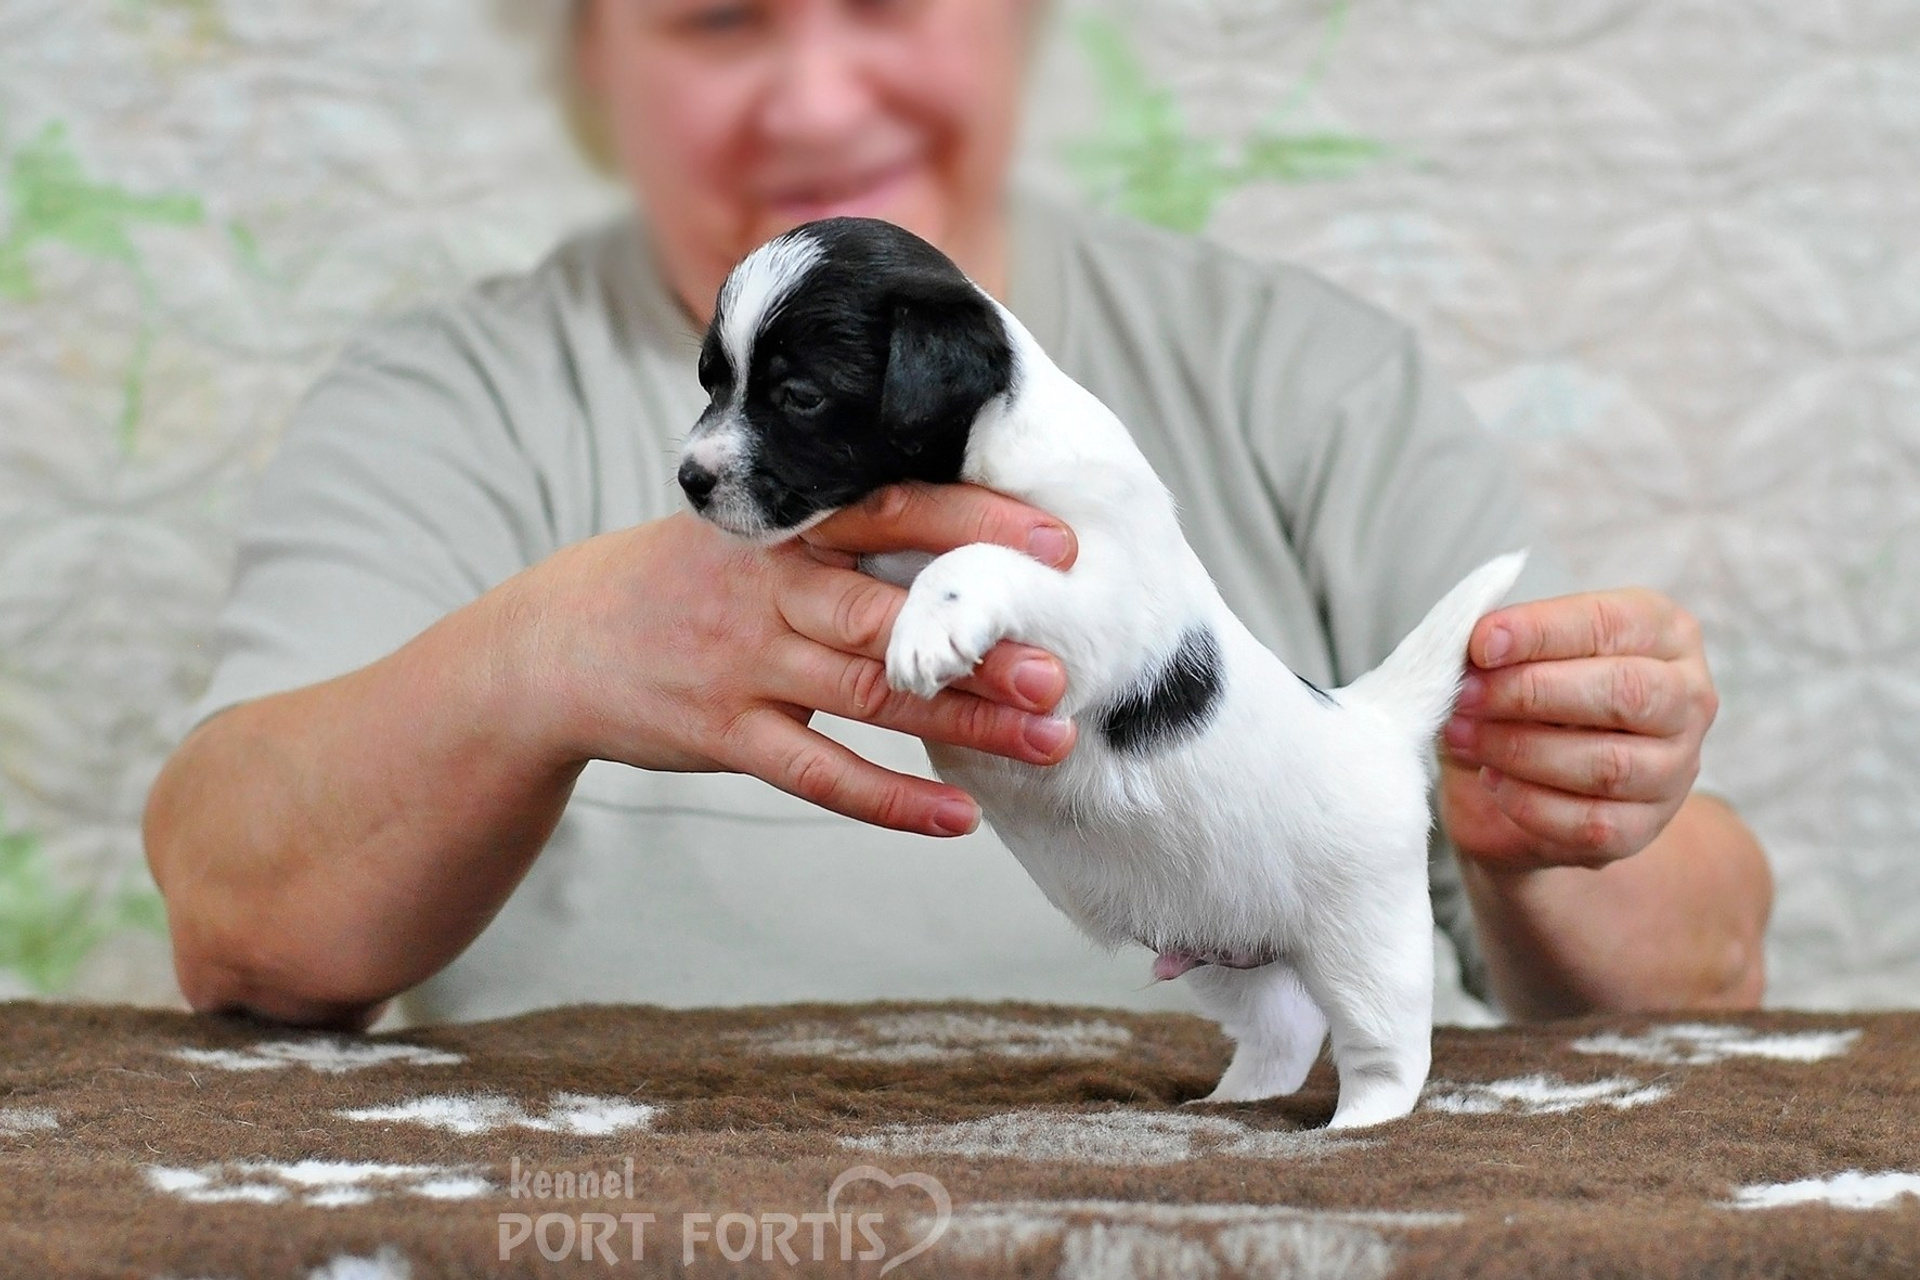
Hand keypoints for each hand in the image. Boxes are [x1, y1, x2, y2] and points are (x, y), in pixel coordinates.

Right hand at [503, 484, 1078, 837]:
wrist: (550, 646)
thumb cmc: (678, 583)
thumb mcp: (740, 532)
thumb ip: (830, 526)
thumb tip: (958, 521)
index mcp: (780, 527)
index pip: (887, 509)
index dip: (973, 523)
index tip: (1057, 546)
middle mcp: (764, 588)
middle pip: (887, 611)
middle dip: (979, 638)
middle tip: (1061, 661)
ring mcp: (741, 664)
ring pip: (869, 694)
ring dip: (964, 719)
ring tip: (1048, 738)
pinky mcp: (721, 733)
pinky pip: (817, 773)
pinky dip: (890, 800)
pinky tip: (959, 818)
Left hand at [1438, 589, 1717, 871]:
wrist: (1529, 781)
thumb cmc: (1530, 695)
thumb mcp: (1519, 655)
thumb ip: (1504, 646)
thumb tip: (1476, 648)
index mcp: (1664, 633)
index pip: (1610, 624)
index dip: (1541, 632)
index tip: (1480, 644)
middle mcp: (1687, 698)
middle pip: (1625, 692)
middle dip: (1532, 692)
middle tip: (1465, 695)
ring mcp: (1675, 768)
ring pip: (1608, 763)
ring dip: (1521, 750)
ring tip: (1463, 736)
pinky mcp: (1646, 827)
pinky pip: (1591, 823)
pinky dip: (1530, 802)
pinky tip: (1491, 780)